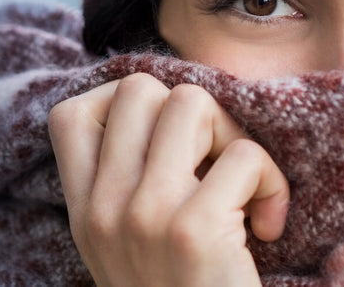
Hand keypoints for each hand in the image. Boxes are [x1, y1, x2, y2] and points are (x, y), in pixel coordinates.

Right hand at [48, 73, 289, 286]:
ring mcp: (143, 215)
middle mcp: (102, 209)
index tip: (169, 148)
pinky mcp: (192, 229)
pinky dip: (272, 184)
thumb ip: (125, 192)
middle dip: (195, 114)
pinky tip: (269, 229)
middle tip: (217, 166)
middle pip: (141, 90)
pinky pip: (243, 155)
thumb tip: (168, 110)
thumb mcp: (126, 253)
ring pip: (192, 103)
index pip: (71, 115)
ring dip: (234, 138)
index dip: (126, 108)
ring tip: (245, 190)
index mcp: (83, 213)